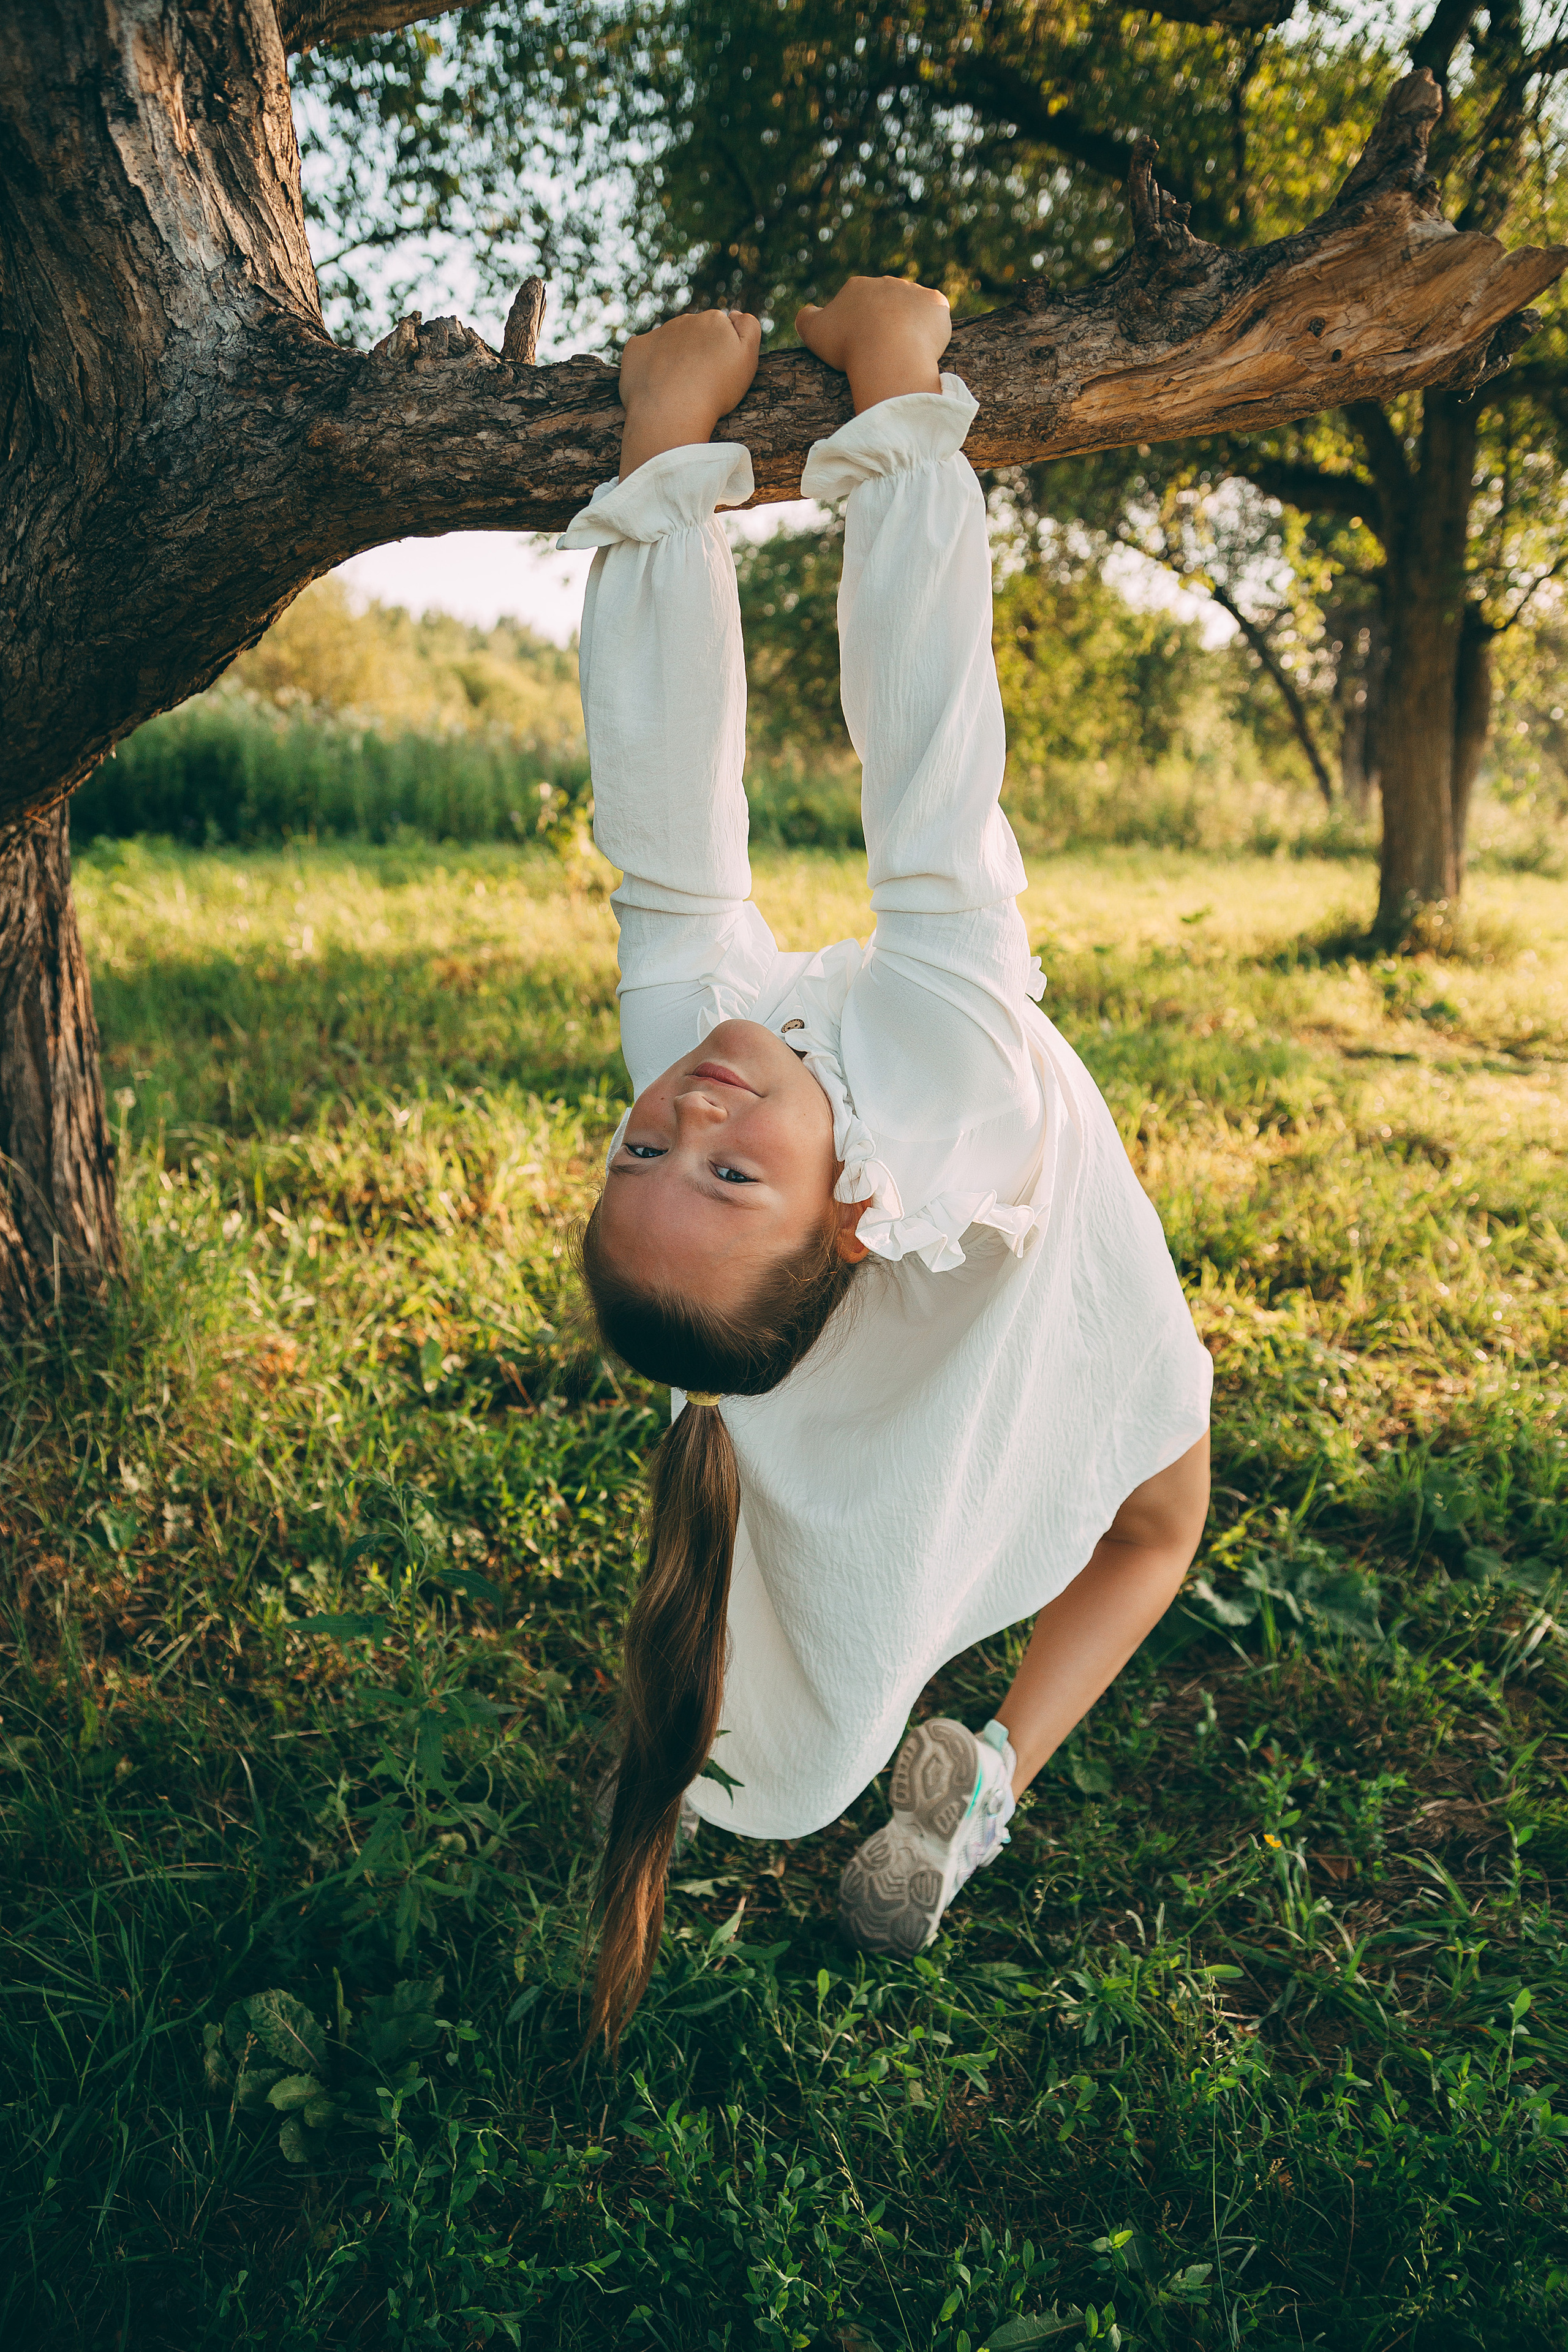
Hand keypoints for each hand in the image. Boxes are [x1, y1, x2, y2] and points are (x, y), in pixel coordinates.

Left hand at [617, 309, 761, 479]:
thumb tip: (735, 312)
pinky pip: (644, 352)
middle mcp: (685, 319)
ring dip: (674, 358)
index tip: (720, 373)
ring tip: (678, 388)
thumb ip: (750, 328)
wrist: (672, 413)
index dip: (722, 352)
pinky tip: (656, 385)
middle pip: (694, 334)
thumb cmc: (716, 390)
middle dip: (697, 352)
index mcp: (714, 319)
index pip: (721, 331)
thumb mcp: (748, 358)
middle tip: (700, 383)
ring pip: (669, 342)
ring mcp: (658, 332)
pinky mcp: (635, 347)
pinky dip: (649, 365)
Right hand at [795, 277, 950, 413]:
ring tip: (905, 354)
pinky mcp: (937, 304)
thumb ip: (806, 318)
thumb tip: (808, 312)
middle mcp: (886, 282)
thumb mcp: (813, 332)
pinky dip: (932, 330)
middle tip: (883, 354)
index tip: (860, 349)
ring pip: (912, 309)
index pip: (857, 304)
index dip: (858, 328)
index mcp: (857, 287)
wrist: (887, 353)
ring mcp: (913, 292)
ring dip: (910, 327)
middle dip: (884, 325)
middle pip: (886, 304)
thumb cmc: (847, 345)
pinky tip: (925, 348)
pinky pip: (937, 316)